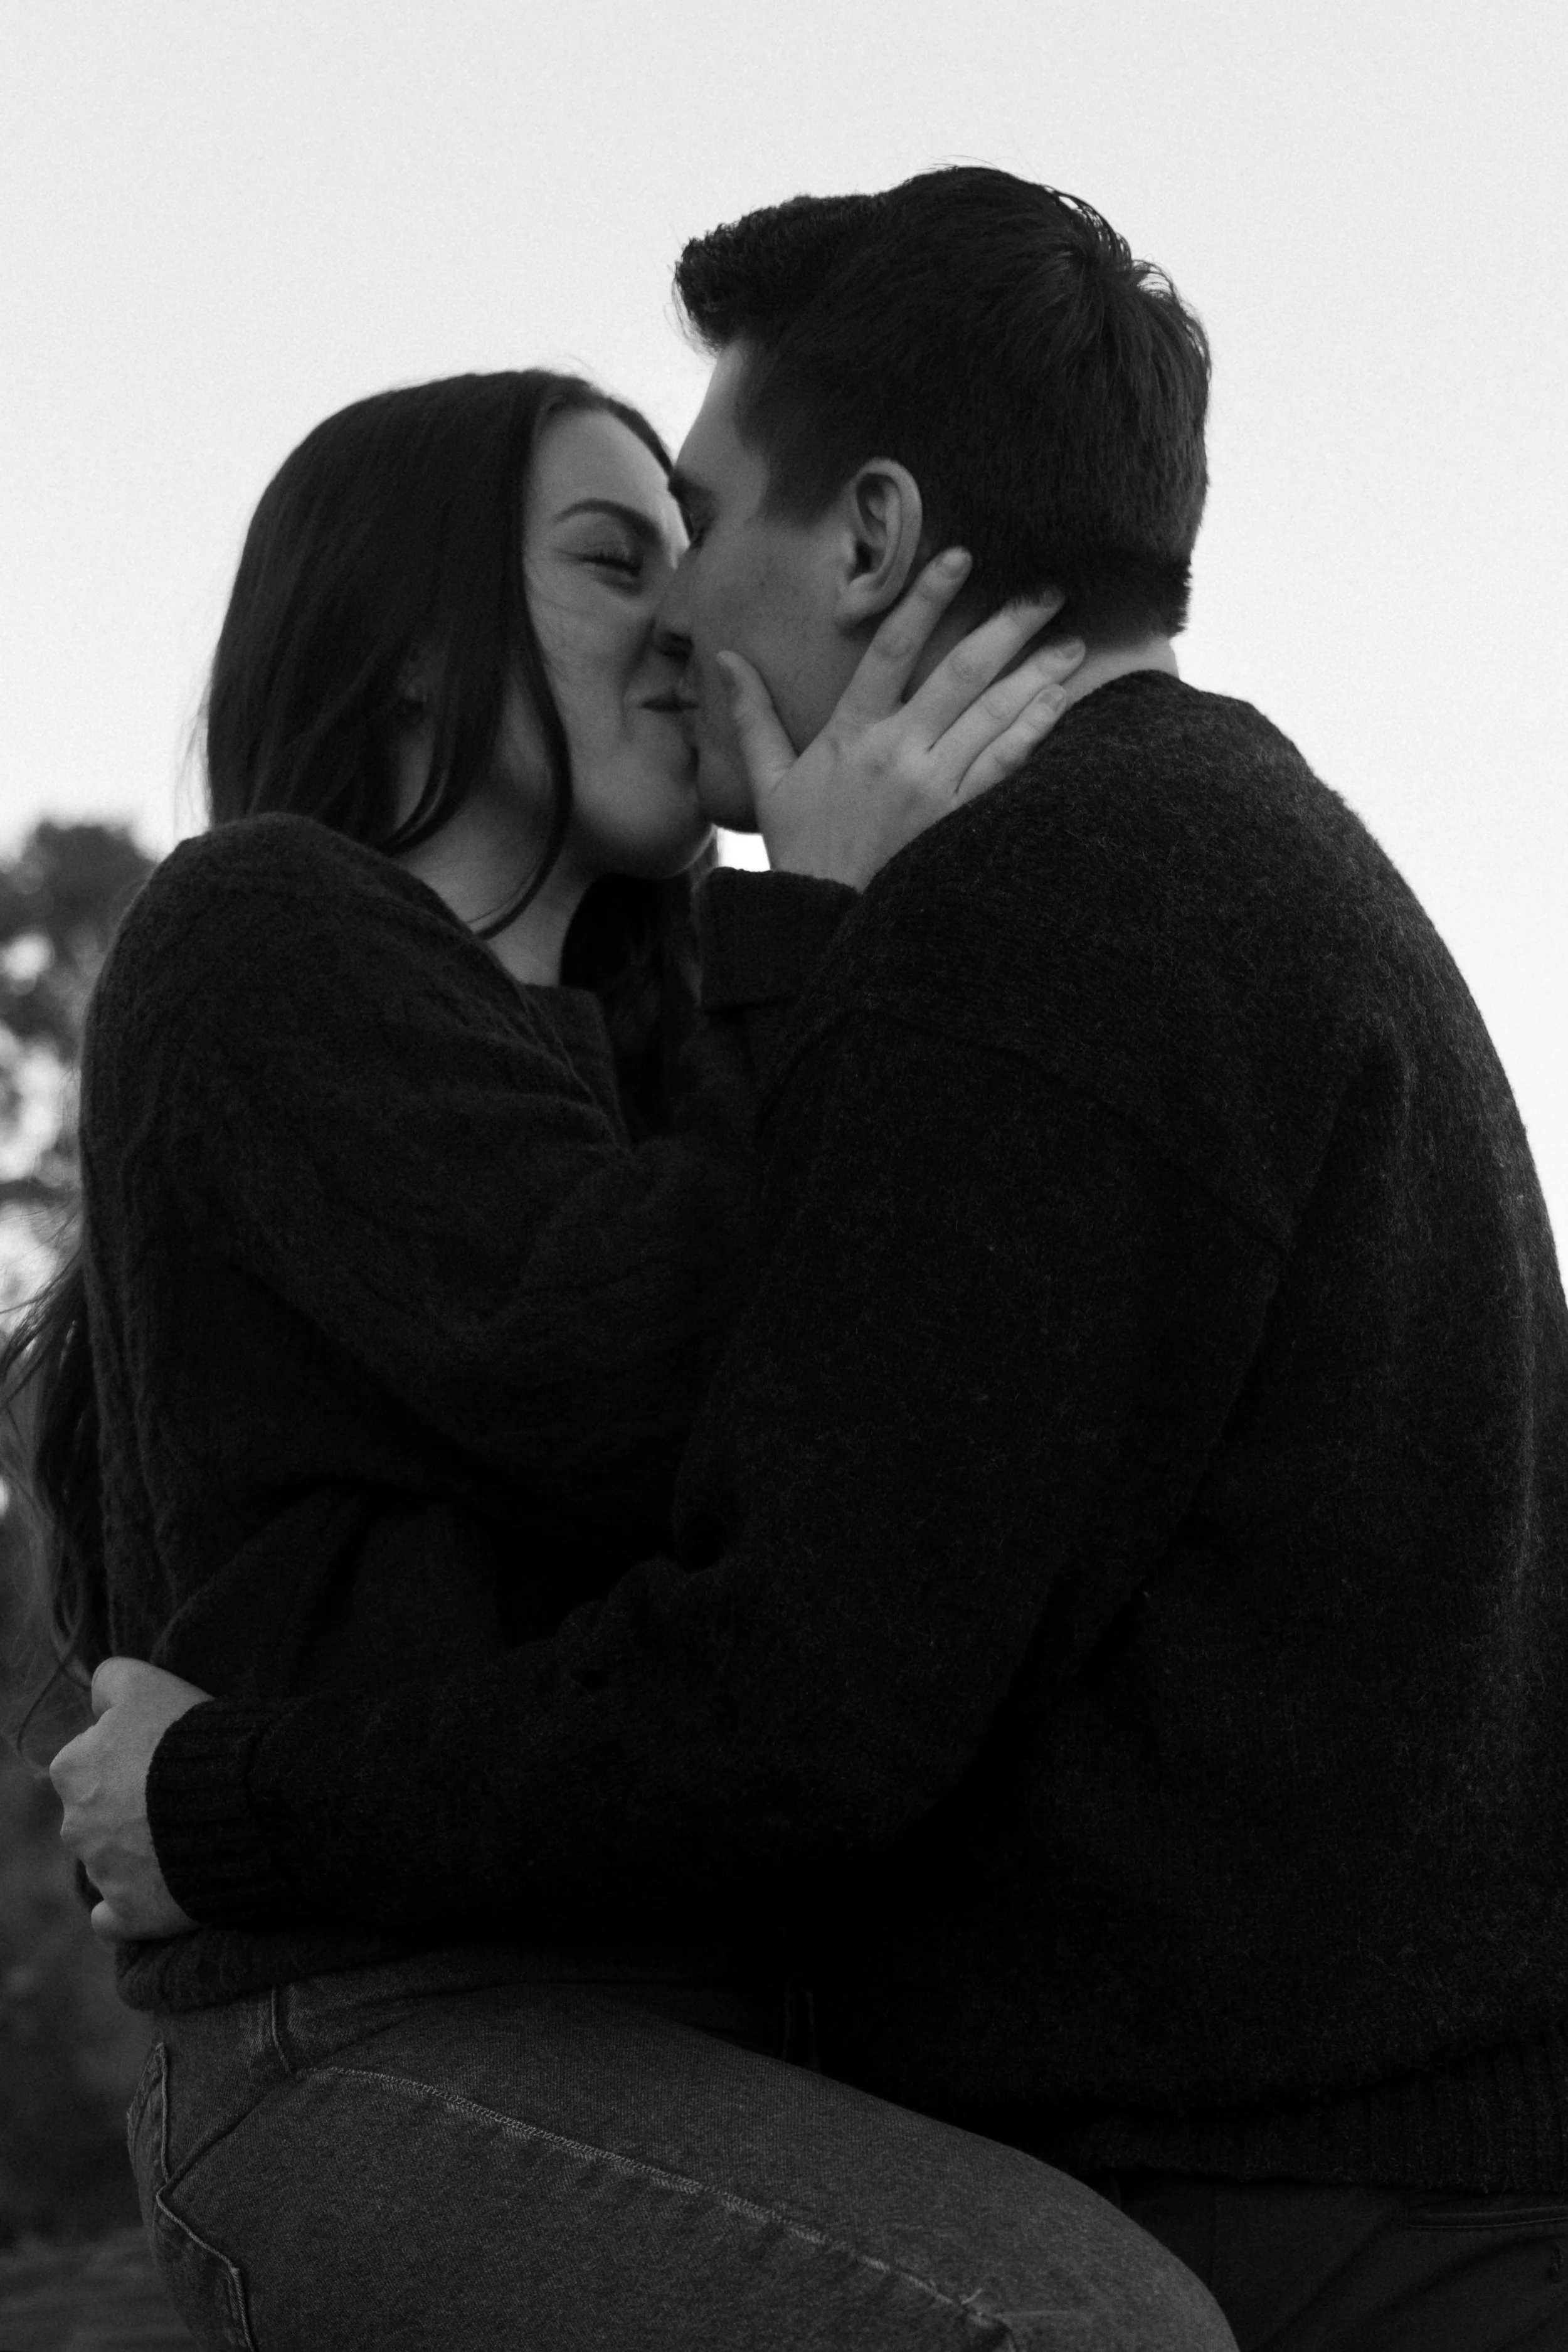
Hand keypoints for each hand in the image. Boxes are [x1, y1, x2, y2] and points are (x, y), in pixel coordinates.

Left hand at [50, 1656, 210, 1942]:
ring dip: (136, 1852)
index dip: (129, 1756)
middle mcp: (75, 1825)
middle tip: (180, 1795)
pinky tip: (156, 1891)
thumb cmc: (192, 1736)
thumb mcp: (146, 1682)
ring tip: (188, 1836)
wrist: (240, 1799)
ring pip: (108, 1862)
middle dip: (128, 1808)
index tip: (163, 1755)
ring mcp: (103, 1873)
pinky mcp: (131, 1913)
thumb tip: (100, 1695)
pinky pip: (113, 1920)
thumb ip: (111, 1680)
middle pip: (97, 1814)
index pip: (89, 1761)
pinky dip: (127, 1909)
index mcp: (72, 1769)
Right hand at [720, 552, 1084, 888]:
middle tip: (1049, 590)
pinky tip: (1059, 702)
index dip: (926, 599)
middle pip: (962, 673)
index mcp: (851, 734)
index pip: (892, 650)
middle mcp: (897, 752)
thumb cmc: (801, 851)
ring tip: (1074, 643)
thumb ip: (753, 717)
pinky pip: (1003, 766)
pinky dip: (1033, 730)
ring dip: (1037, 674)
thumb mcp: (768, 783)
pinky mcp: (958, 821)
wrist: (825, 921)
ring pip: (994, 715)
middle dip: (1009, 626)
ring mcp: (932, 787)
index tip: (960, 557)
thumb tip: (726, 658)